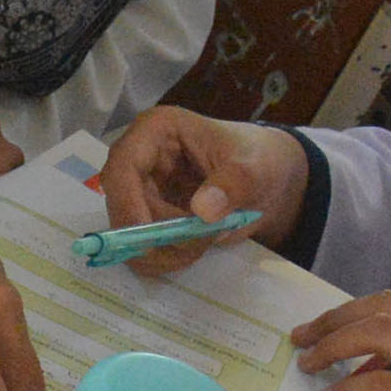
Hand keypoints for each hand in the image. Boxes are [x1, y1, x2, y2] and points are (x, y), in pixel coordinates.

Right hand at [104, 106, 310, 269]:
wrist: (267, 182)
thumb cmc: (257, 161)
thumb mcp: (254, 168)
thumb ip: (233, 185)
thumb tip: (202, 210)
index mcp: (157, 131)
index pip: (123, 165)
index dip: (127, 202)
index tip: (150, 238)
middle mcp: (139, 161)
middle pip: (122, 206)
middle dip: (158, 234)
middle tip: (198, 243)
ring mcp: (139, 192)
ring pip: (130, 234)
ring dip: (165, 250)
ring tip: (206, 241)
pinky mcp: (146, 219)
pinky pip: (140, 250)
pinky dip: (165, 259)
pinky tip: (195, 249)